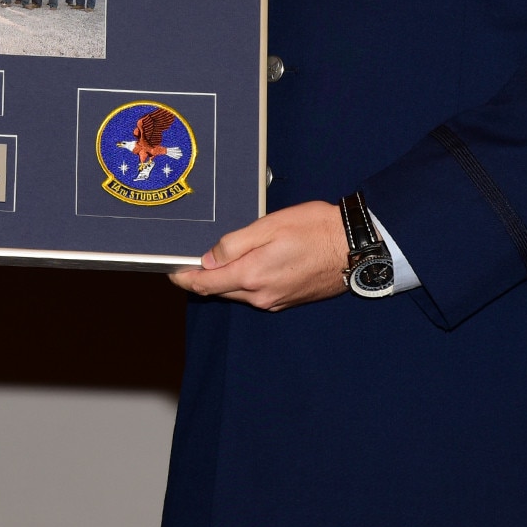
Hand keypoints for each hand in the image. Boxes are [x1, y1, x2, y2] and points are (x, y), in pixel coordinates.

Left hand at [169, 200, 348, 310]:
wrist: (355, 247)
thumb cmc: (315, 229)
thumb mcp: (269, 226)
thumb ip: (234, 244)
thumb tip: (208, 259)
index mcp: (252, 276)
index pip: (205, 284)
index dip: (184, 278)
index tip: (171, 271)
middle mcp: (261, 295)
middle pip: (220, 290)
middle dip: (203, 277)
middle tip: (190, 259)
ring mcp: (276, 300)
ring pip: (239, 291)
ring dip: (226, 278)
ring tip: (218, 259)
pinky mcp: (288, 299)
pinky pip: (257, 292)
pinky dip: (246, 280)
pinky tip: (250, 264)